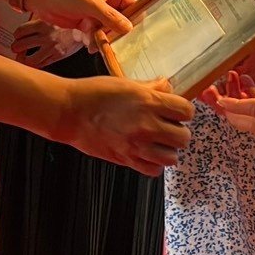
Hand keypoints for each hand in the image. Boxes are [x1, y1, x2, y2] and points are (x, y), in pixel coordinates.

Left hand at [11, 19, 83, 68]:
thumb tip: (26, 17)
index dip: (16, 35)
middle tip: (16, 48)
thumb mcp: (53, 14)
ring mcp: (51, 47)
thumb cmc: (69, 21)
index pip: (20, 31)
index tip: (16, 36)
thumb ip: (39, 17)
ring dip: (23, 59)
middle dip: (16, 48)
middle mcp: (46, 36)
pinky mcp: (57, 56)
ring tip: (22, 58)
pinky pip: (41, 64)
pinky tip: (33, 61)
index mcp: (42, 23)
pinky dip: (35, 65)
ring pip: (30, 59)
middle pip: (20, 45)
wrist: (87, 28)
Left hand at [24, 0, 134, 38]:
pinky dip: (93, 40)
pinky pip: (97, 34)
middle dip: (117, 33)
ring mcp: (96, 13)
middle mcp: (107, 2)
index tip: (131, 34)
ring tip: (94, 43)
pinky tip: (86, 43)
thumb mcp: (91, 4)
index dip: (135, 19)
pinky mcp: (86, 22)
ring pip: (109, 30)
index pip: (134, 5)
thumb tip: (129, 28)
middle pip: (123, 21)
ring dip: (103, 38)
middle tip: (110, 42)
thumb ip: (111, 17)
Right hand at [60, 76, 193, 175]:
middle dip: (179, 131)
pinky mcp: (125, 159)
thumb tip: (167, 86)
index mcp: (149, 102)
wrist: (69, 112)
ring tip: (159, 142)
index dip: (183, 110)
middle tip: (169, 126)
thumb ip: (151, 87)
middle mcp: (147, 125)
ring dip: (168, 149)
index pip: (186, 111)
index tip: (176, 110)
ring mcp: (137, 145)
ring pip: (172, 157)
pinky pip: (153, 170)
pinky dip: (154, 164)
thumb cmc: (94, 93)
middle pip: (183, 137)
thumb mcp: (126, 83)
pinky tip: (148, 153)